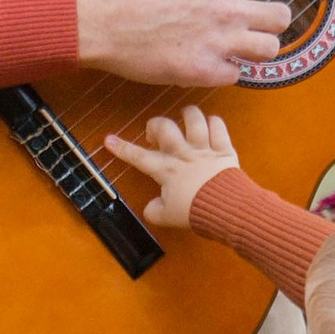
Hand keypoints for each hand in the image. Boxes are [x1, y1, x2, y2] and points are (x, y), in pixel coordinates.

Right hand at [75, 0, 287, 84]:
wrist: (102, 16)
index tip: (228, 3)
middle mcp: (230, 6)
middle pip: (280, 17)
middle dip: (265, 22)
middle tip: (246, 29)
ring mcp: (222, 39)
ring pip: (270, 48)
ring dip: (254, 50)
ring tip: (233, 51)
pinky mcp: (207, 69)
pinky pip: (236, 75)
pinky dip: (221, 71)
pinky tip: (203, 64)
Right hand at [105, 104, 239, 231]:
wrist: (225, 210)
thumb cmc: (194, 213)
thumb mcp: (167, 218)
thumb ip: (154, 211)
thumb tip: (150, 207)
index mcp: (166, 170)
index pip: (138, 157)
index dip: (122, 148)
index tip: (109, 139)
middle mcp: (183, 154)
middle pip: (165, 127)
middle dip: (155, 125)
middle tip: (155, 136)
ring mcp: (204, 150)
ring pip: (194, 119)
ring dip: (187, 115)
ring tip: (185, 119)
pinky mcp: (224, 150)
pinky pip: (219, 127)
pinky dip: (214, 122)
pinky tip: (211, 125)